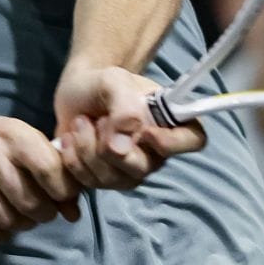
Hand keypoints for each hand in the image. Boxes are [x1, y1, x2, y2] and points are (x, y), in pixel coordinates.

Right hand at [0, 117, 81, 242]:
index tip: (62, 198)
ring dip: (19, 225)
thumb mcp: (21, 144)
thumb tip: (74, 214)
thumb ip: (52, 171)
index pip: (48, 168)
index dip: (62, 191)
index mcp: (10, 132)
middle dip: (43, 214)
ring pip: (7, 220)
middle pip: (30, 202)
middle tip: (40, 211)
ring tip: (17, 214)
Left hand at [53, 64, 204, 190]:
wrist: (74, 95)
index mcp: (169, 123)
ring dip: (86, 148)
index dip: (173, 142)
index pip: (193, 140)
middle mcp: (155, 153)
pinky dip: (72, 160)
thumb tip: (122, 147)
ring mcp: (129, 172)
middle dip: (108, 145)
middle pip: (141, 169)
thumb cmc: (102, 85)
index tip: (146, 132)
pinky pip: (89, 184)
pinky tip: (69, 140)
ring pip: (111, 179)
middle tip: (97, 119)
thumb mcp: (113, 81)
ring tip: (81, 122)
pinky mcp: (104, 182)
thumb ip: (124, 106)